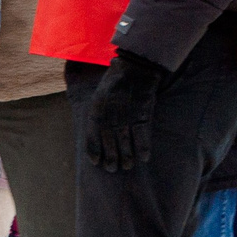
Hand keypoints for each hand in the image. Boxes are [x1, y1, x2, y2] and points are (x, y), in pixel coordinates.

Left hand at [84, 52, 165, 170]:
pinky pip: (143, 136)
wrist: (135, 67)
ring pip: (125, 143)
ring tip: (127, 166)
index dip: (94, 151)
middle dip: (111, 158)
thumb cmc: (115, 82)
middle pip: (109, 143)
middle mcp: (110, 116)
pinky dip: (143, 148)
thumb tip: (96, 131)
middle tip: (113, 169)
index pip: (92, 136)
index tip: (96, 162)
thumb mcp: (99, 96)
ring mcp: (127, 116)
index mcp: (96, 111)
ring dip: (126, 157)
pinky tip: (144, 158)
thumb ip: (97, 113)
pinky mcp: (143, 114)